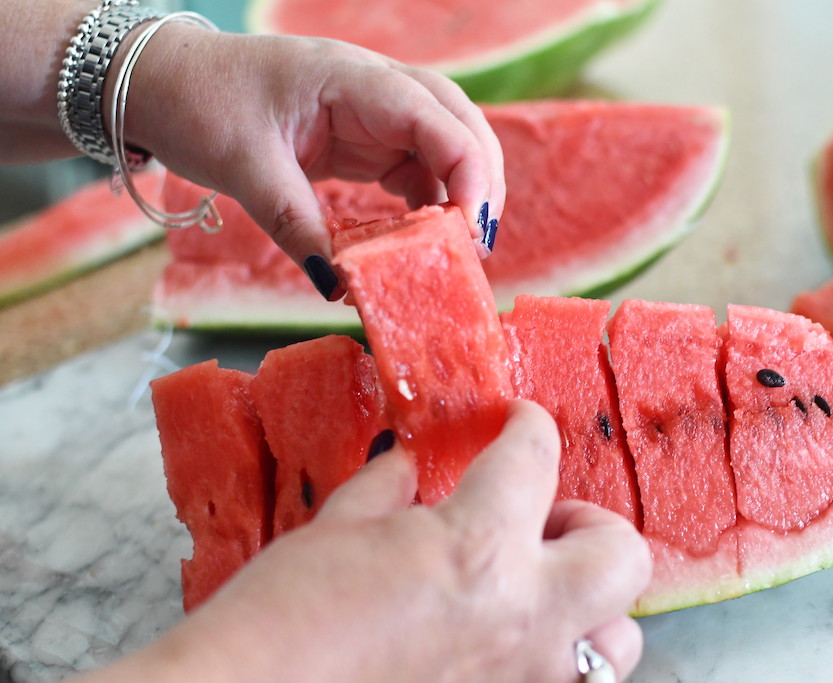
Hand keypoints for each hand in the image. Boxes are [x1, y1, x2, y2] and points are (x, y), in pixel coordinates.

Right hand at [80, 400, 650, 681]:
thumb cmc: (282, 618)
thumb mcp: (336, 528)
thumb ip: (391, 490)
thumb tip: (412, 468)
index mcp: (479, 545)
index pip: (535, 456)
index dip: (528, 426)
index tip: (519, 424)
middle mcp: (522, 614)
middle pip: (621, 553)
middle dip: (592, 521)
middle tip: (542, 517)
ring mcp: (524, 677)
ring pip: (620, 638)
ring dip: (591, 601)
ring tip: (535, 586)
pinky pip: (568, 679)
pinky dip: (554, 652)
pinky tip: (503, 638)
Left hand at [118, 23, 505, 293]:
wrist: (165, 83)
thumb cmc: (200, 105)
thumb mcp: (246, 169)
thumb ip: (298, 227)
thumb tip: (341, 287)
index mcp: (349, 79)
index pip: (434, 116)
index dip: (467, 170)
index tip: (470, 230)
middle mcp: (373, 87)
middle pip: (458, 120)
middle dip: (481, 180)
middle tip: (480, 244)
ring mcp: (371, 110)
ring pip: (443, 143)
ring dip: (459, 192)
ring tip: (460, 248)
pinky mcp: (362, 136)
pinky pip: (413, 165)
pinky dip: (427, 200)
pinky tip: (422, 236)